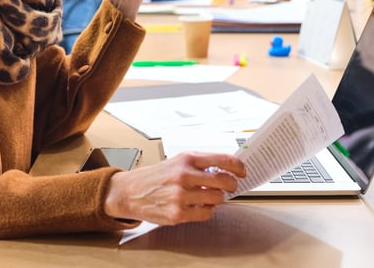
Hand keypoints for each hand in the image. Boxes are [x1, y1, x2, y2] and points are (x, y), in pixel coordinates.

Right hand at [103, 152, 245, 225]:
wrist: (130, 192)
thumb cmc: (154, 176)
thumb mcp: (176, 161)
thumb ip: (199, 164)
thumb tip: (225, 169)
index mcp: (186, 159)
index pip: (222, 159)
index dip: (238, 166)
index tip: (243, 171)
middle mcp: (184, 175)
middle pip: (224, 181)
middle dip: (232, 184)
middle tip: (230, 186)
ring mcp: (181, 196)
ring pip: (217, 198)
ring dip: (217, 198)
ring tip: (208, 196)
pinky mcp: (178, 213)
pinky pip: (206, 213)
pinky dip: (206, 210)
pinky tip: (198, 205)